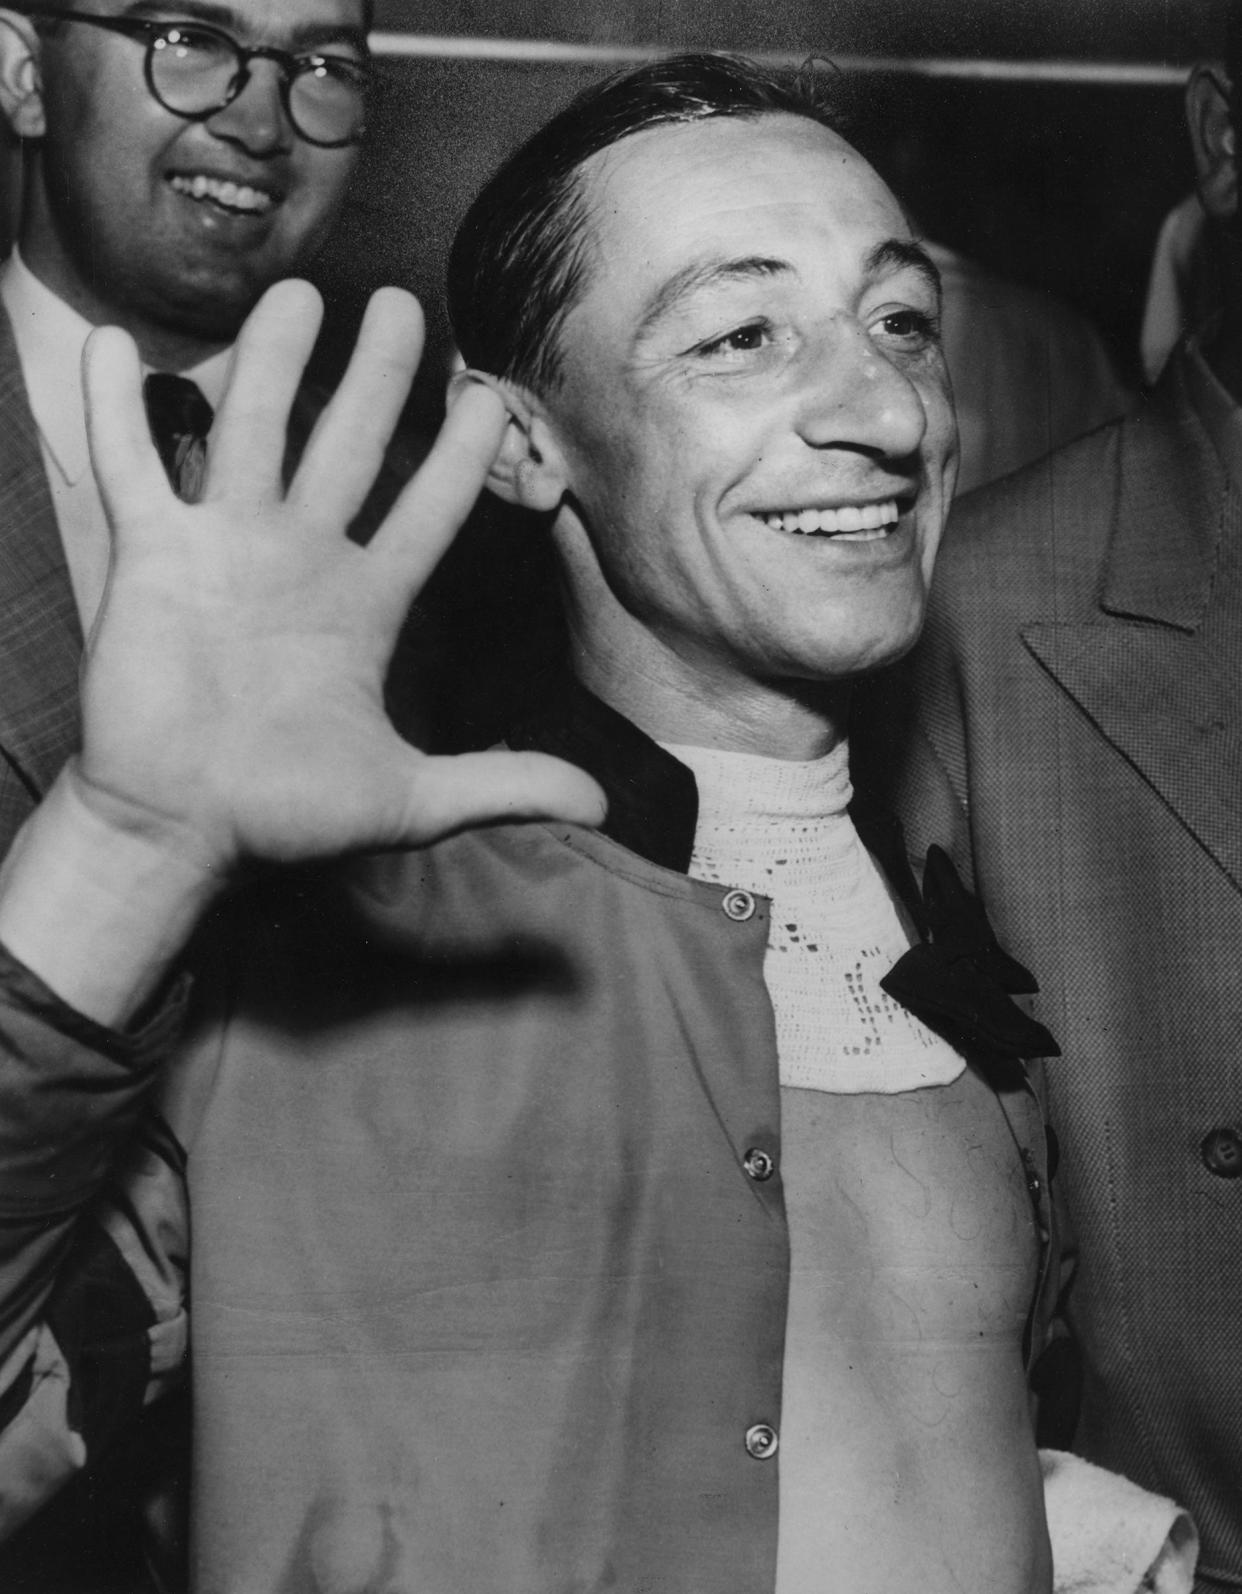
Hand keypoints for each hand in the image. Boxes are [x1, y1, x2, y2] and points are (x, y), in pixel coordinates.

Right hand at [76, 279, 605, 878]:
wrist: (181, 830)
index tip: (488, 396)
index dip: (459, 455)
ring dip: (274, 362)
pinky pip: (133, 466)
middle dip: (375, 376)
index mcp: (365, 604)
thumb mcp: (411, 800)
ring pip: (254, 432)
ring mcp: (226, 550)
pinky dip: (116, 408)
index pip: (427, 510)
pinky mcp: (153, 557)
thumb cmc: (287, 814)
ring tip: (297, 294)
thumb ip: (503, 785)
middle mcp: (301, 560)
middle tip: (400, 305)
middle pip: (346, 445)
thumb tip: (600, 804)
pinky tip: (116, 345)